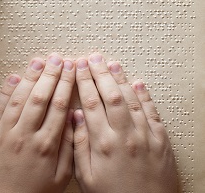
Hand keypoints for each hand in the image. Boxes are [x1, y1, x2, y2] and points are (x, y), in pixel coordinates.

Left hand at [0, 54, 74, 192]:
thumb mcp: (59, 178)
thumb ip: (67, 148)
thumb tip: (73, 119)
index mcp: (46, 146)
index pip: (58, 106)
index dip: (65, 84)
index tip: (70, 69)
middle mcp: (24, 135)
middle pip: (40, 97)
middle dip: (50, 75)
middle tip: (57, 58)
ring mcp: (3, 133)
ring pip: (19, 98)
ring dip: (29, 78)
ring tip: (39, 62)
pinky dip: (5, 91)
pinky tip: (13, 78)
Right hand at [73, 53, 178, 192]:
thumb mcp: (86, 177)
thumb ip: (79, 145)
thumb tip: (74, 118)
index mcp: (103, 143)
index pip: (91, 103)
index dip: (83, 82)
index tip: (77, 67)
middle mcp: (125, 135)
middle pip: (111, 95)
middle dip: (100, 73)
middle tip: (93, 58)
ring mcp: (145, 136)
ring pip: (132, 100)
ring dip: (121, 79)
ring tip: (112, 64)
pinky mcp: (160, 141)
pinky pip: (152, 113)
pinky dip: (145, 96)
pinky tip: (139, 84)